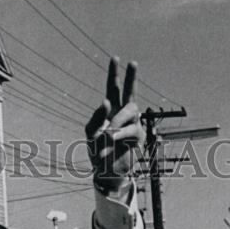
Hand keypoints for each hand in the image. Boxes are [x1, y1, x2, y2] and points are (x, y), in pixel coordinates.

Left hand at [85, 58, 140, 195]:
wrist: (106, 171)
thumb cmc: (97, 150)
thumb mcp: (90, 132)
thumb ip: (96, 116)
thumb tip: (107, 101)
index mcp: (111, 110)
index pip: (113, 88)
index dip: (114, 73)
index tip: (116, 57)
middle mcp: (123, 114)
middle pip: (130, 91)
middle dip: (131, 77)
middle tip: (132, 62)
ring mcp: (133, 123)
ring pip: (130, 110)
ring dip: (117, 120)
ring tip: (108, 135)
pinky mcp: (139, 136)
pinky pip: (131, 129)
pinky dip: (119, 134)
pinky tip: (111, 139)